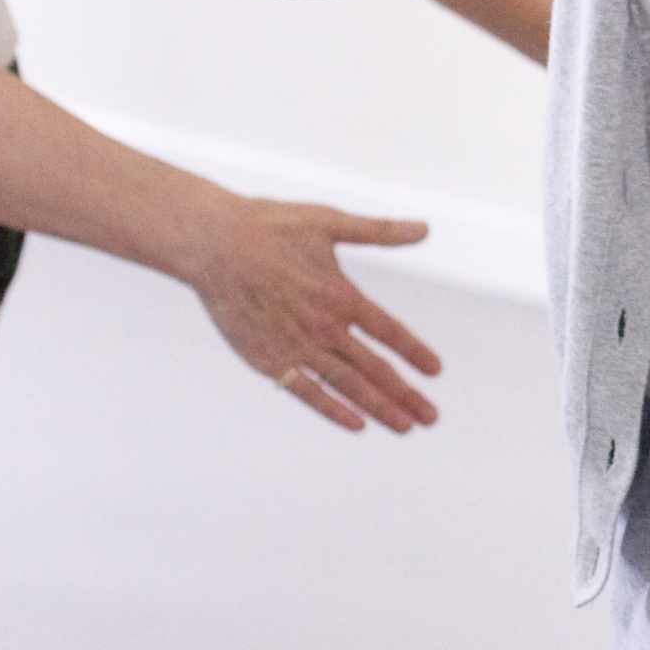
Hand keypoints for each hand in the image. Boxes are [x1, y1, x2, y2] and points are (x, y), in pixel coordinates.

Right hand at [182, 196, 445, 432]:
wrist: (214, 244)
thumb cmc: (270, 226)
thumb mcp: (331, 222)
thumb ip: (380, 231)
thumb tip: (425, 227)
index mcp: (342, 296)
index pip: (389, 332)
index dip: (414, 352)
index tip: (435, 371)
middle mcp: (325, 327)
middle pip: (375, 368)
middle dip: (405, 394)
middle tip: (431, 418)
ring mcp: (297, 346)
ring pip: (347, 385)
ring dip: (378, 408)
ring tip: (405, 427)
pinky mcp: (268, 360)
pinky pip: (307, 392)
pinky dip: (332, 410)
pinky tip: (357, 425)